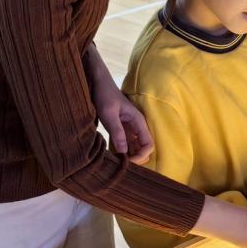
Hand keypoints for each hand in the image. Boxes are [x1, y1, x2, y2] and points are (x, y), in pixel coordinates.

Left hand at [87, 48, 152, 163]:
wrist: (97, 83)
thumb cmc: (104, 94)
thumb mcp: (109, 113)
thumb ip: (117, 131)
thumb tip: (123, 152)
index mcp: (138, 121)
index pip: (148, 145)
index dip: (140, 156)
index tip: (126, 162)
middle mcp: (136, 126)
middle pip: (143, 149)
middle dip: (135, 158)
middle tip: (120, 164)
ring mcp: (129, 128)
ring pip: (134, 148)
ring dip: (128, 156)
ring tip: (115, 162)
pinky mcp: (121, 128)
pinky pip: (125, 144)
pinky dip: (121, 151)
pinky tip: (111, 155)